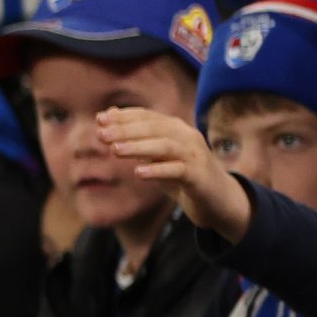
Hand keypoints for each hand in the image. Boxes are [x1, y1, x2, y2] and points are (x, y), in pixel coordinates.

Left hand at [100, 106, 251, 239]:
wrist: (216, 200)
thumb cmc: (182, 174)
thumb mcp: (157, 155)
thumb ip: (136, 138)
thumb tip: (107, 116)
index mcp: (175, 129)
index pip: (148, 116)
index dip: (124, 116)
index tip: (99, 119)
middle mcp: (186, 137)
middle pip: (155, 128)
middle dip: (126, 130)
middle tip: (101, 135)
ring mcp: (195, 156)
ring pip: (165, 146)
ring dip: (138, 147)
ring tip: (114, 151)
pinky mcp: (199, 176)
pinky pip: (178, 171)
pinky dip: (158, 170)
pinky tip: (138, 172)